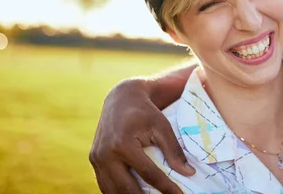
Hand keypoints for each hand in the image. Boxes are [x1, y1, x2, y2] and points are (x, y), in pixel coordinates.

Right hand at [89, 78, 195, 193]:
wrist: (121, 98)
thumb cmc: (145, 111)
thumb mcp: (162, 126)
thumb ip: (174, 150)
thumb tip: (188, 173)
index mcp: (123, 144)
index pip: (149, 174)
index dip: (166, 188)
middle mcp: (106, 154)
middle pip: (128, 189)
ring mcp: (96, 159)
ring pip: (112, 191)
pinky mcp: (93, 160)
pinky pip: (104, 185)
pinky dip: (117, 193)